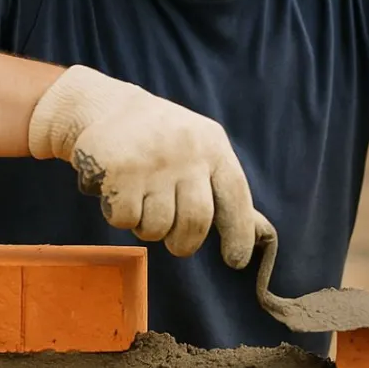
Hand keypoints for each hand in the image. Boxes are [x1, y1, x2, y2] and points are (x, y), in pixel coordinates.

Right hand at [27, 64, 262, 267]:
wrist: (106, 106)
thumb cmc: (163, 140)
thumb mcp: (201, 151)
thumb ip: (224, 191)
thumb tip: (262, 233)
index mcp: (213, 147)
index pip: (235, 196)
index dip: (239, 232)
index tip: (236, 261)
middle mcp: (187, 152)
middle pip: (195, 221)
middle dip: (185, 243)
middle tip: (175, 244)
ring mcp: (153, 162)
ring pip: (156, 227)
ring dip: (147, 227)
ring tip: (140, 200)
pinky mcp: (118, 171)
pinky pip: (124, 219)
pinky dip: (119, 216)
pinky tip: (116, 191)